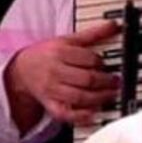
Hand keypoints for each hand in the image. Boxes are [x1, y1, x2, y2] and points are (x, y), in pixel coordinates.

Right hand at [4, 21, 119, 131]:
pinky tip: (95, 112)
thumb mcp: (68, 41)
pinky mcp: (53, 107)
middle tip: (116, 83)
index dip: (102, 63)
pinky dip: (83, 116)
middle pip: (87, 79)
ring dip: (101, 98)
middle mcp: (55, 72)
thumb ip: (92, 34)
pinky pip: (69, 115)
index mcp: (59, 53)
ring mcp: (53, 91)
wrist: (23, 71)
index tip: (107, 66)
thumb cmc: (49, 56)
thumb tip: (114, 26)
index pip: (88, 59)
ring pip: (81, 98)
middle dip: (106, 82)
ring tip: (112, 95)